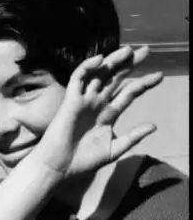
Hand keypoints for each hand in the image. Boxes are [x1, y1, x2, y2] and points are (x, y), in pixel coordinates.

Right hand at [31, 45, 162, 178]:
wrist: (60, 168)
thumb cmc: (83, 161)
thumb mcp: (114, 149)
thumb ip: (132, 137)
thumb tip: (154, 126)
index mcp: (109, 114)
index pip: (129, 92)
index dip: (144, 83)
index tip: (160, 76)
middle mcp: (97, 103)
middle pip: (116, 78)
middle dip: (131, 64)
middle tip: (146, 51)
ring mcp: (84, 100)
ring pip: (100, 74)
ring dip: (113, 61)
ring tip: (129, 51)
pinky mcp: (70, 101)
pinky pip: (78, 78)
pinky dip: (87, 67)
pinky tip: (100, 60)